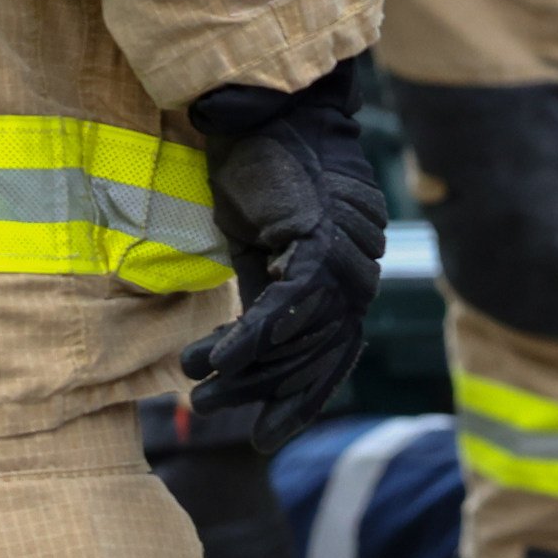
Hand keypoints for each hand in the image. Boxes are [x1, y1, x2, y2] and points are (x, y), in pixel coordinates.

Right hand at [179, 63, 386, 450]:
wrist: (270, 121)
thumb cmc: (267, 180)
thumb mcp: (264, 250)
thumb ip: (270, 296)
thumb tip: (254, 351)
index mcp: (348, 285)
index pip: (331, 360)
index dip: (300, 402)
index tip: (266, 436)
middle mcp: (358, 280)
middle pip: (314, 358)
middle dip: (263, 395)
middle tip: (214, 416)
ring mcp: (345, 263)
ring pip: (297, 338)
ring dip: (244, 370)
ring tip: (199, 391)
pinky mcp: (320, 243)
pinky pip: (288, 305)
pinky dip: (253, 337)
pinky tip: (218, 361)